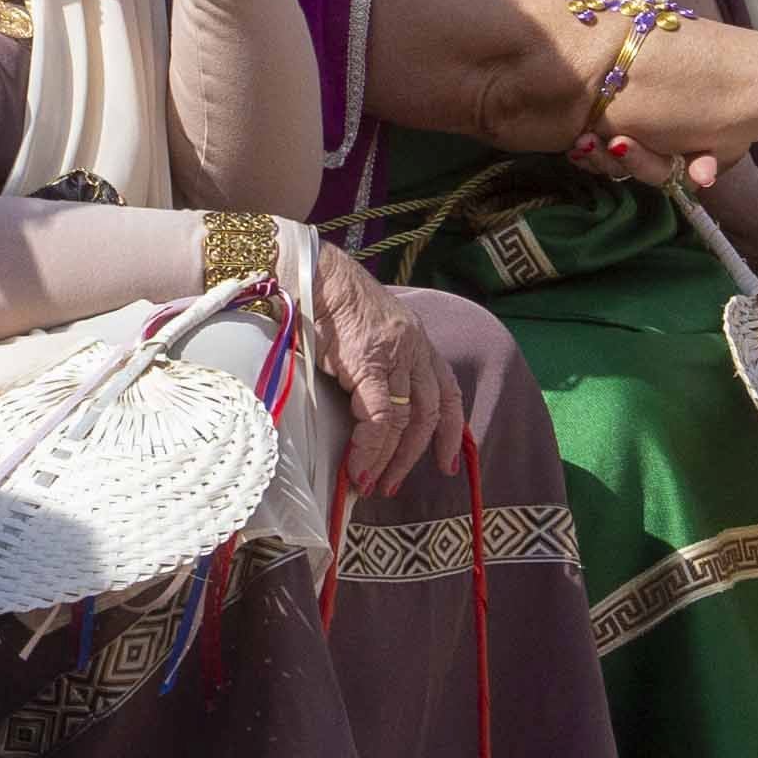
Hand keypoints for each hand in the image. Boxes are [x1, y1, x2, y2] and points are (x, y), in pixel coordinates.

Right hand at [301, 240, 466, 486]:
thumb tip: (358, 403)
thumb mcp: (363, 329)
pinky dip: (369, 449)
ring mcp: (394, 355)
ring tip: (372, 485)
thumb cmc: (324, 298)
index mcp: (415, 337)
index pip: (445, 389)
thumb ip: (371, 362)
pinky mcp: (369, 364)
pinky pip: (377, 418)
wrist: (308, 272)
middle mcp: (413, 347)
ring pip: (403, 421)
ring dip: (389, 460)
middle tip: (395, 484)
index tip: (446, 462)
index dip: (449, 429)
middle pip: (428, 413)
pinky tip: (358, 469)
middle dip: (414, 455)